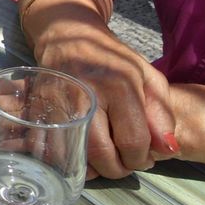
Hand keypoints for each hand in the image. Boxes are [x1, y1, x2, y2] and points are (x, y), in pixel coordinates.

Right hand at [32, 22, 177, 178]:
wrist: (68, 36)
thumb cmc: (112, 59)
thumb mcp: (148, 77)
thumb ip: (162, 113)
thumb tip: (168, 151)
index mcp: (119, 85)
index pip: (133, 140)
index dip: (140, 159)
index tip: (143, 160)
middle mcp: (87, 95)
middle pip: (101, 152)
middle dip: (116, 169)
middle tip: (122, 166)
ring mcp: (58, 103)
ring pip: (73, 154)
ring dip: (91, 168)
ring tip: (103, 163)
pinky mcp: (37, 109)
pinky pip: (49, 148)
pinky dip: (64, 160)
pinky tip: (78, 156)